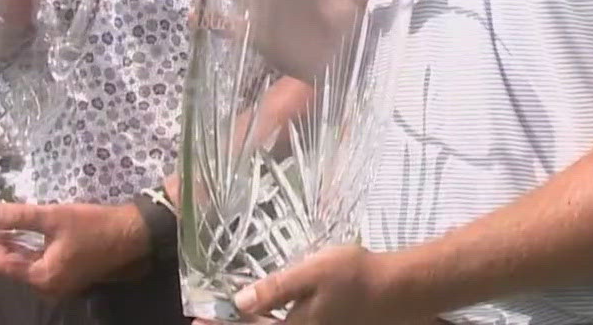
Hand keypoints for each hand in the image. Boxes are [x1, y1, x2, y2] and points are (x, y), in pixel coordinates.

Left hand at [0, 201, 150, 299]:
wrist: (132, 234)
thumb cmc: (93, 226)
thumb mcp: (53, 217)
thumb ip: (19, 216)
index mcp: (42, 277)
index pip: (3, 265)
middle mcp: (50, 287)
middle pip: (16, 268)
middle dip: (5, 244)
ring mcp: (62, 284)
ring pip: (30, 266)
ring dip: (20, 247)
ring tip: (14, 224)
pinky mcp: (72, 276)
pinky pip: (45, 266)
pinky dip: (36, 250)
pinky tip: (36, 233)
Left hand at [196, 245, 432, 324]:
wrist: (396, 289)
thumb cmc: (354, 276)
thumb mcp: (312, 274)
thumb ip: (275, 288)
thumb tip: (238, 302)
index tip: (195, 320)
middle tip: (204, 318)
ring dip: (252, 322)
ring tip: (231, 313)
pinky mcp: (322, 324)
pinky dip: (269, 318)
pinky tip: (264, 307)